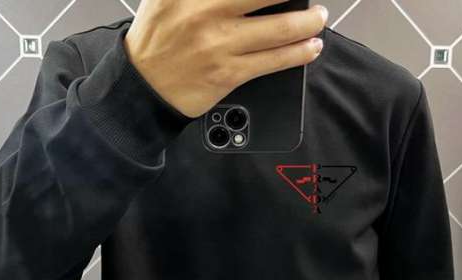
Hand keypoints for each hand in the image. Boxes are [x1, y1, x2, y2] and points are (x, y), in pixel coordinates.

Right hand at [124, 0, 327, 117]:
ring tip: (318, 18)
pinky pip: (273, 61)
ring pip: (280, 29)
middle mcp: (206, 11)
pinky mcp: (229, 74)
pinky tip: (311, 47)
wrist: (143, 86)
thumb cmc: (158, 37)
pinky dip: (299, 53)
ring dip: (308, 22)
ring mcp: (220, 44)